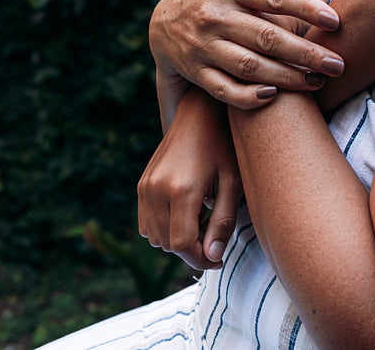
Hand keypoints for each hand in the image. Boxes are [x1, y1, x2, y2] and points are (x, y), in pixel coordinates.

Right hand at [137, 89, 240, 270]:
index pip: (182, 245)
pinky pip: (146, 224)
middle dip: (192, 249)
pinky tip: (186, 213)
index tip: (219, 258)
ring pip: (155, 238)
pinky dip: (164, 228)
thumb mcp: (233, 182)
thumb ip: (223, 221)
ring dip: (177, 239)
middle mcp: (157, 190)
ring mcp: (145, 187)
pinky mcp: (141, 185)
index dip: (201, 260)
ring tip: (202, 220)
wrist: (200, 113)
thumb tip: (213, 256)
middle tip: (215, 235)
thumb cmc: (224, 145)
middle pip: (168, 245)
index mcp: (182, 189)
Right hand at [150, 0, 359, 117]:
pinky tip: (274, 95)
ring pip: (249, 66)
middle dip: (305, 53)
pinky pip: (223, 90)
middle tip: (338, 64)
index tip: (336, 21)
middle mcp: (215, 16)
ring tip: (318, 82)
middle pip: (266, 37)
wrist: (166, 19)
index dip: (306, 8)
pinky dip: (247, 96)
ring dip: (286, 77)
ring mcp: (203, 46)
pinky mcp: (196, 72)